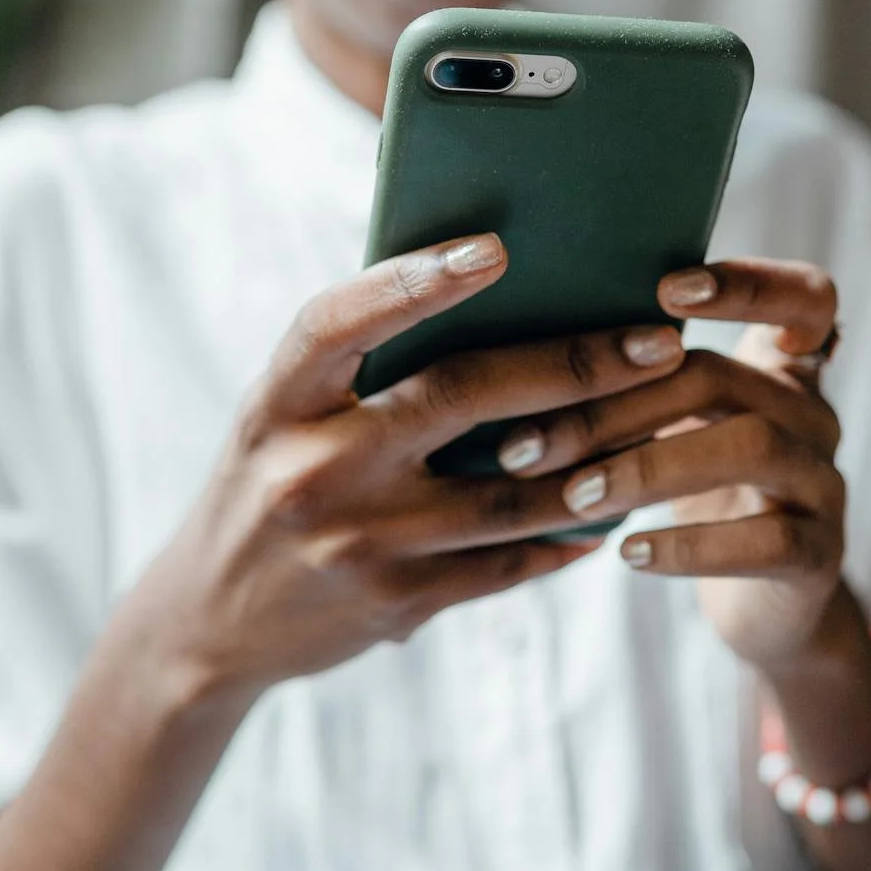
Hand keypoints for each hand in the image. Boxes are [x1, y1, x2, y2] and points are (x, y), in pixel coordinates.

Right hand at [132, 233, 687, 704]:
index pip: (340, 324)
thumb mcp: (281, 416)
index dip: (413, 281)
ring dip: (597, 456)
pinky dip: (564, 534)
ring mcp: (355, 544)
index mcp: (278, 403)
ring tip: (663, 419)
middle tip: (656, 341)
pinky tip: (611, 509)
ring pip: (506, 492)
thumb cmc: (267, 481)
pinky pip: (504, 564)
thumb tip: (489, 292)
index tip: (495, 248)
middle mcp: (312, 469)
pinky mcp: (394, 604)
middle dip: (572, 365)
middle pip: (458, 398)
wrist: (207, 623)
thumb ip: (358, 367)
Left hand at [491, 258, 845, 674]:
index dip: (748, 283)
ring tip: (575, 498)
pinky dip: (690, 545)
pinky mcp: (820, 554)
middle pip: (722, 377)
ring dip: (648, 468)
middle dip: (616, 405)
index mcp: (780, 366)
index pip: (803, 296)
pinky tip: (628, 553)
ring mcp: (824, 482)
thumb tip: (508, 346)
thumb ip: (633, 379)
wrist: (764, 605)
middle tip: (527, 444)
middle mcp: (812, 412)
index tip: (666, 289)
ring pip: (752, 447)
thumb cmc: (696, 491)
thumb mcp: (674, 424)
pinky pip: (766, 539)